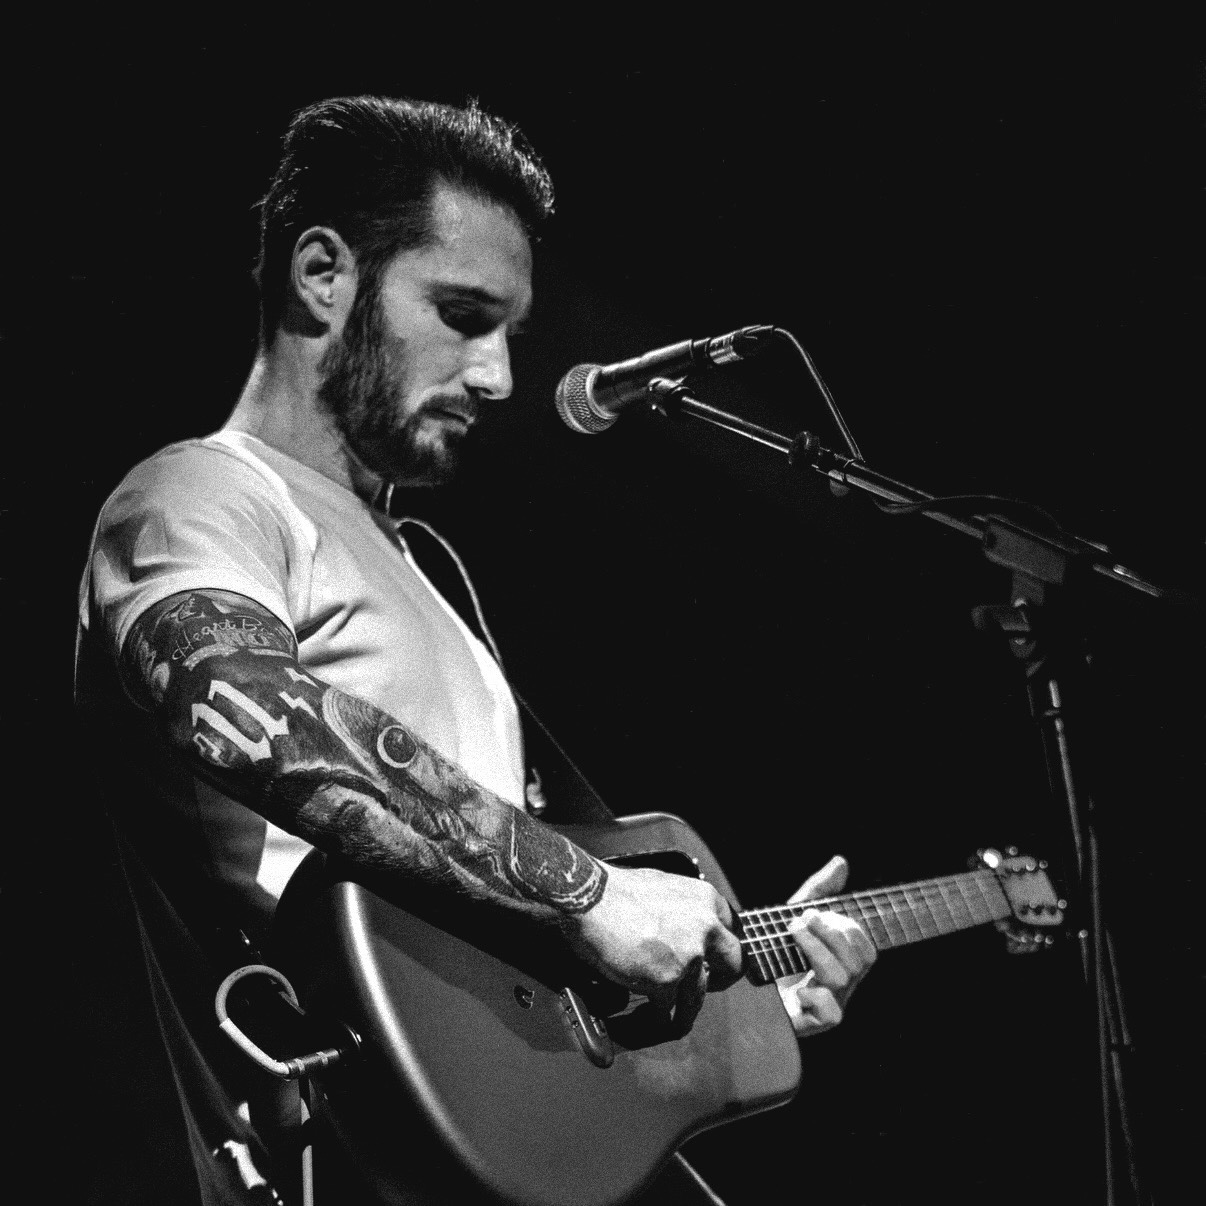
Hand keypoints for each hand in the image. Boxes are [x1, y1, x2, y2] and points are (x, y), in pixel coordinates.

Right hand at [563, 863, 744, 1032]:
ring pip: (699, 995)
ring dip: (688, 1010)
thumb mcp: (662, 886)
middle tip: (711, 986)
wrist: (590, 898)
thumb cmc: (616, 890)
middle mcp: (705, 927)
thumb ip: (681, 908)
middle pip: (732, 964)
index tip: (715, 958)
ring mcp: (688, 956)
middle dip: (722, 980)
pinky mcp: (666, 981)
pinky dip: (660, 1018)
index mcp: (705, 900)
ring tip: (679, 1020)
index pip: (731, 928)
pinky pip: (668, 1009)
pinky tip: (653, 1019)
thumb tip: (681, 924)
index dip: (721, 947)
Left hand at [777, 855, 876, 1037]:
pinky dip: (816, 997)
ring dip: (817, 950)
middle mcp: (840, 988)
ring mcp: (827, 1007)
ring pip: (842, 980)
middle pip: (858, 963)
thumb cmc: (774, 950)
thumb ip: (819, 891)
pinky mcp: (809, 1024)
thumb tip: (841, 862)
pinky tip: (796, 986)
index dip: (848, 930)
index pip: (866, 950)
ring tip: (791, 933)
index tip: (817, 913)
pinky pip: (831, 1015)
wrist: (741, 982)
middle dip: (831, 934)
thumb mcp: (794, 916)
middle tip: (801, 919)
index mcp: (842, 965)